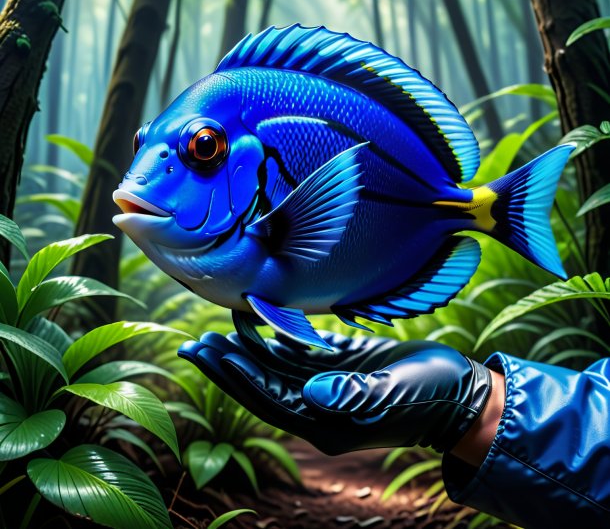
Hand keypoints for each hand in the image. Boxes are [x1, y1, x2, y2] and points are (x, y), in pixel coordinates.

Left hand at [178, 331, 491, 455]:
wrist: (458, 391)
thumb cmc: (432, 395)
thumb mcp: (397, 394)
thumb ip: (355, 395)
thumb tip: (311, 393)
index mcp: (328, 422)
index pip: (271, 400)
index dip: (240, 378)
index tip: (212, 355)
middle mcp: (320, 407)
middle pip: (263, 385)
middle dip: (230, 366)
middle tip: (195, 345)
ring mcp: (326, 387)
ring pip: (274, 369)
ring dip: (245, 351)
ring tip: (214, 333)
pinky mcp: (336, 367)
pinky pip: (297, 353)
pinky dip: (275, 339)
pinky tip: (255, 322)